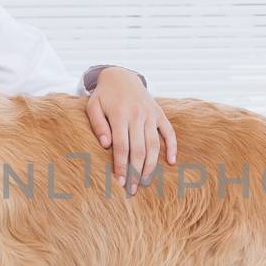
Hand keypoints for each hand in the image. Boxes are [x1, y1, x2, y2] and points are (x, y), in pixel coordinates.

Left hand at [85, 68, 176, 194]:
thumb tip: (106, 145)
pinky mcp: (160, 114)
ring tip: (146, 181)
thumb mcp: (93, 106)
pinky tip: (171, 162)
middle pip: (139, 150)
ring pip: (154, 145)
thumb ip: (98, 125)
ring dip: (151, 165)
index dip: (121, 166)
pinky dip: (172, 147)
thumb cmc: (104, 96)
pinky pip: (169, 132)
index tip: (120, 182)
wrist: (121, 76)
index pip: (121, 147)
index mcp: (120, 114)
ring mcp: (151, 115)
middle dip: (136, 172)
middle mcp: (137, 115)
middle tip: (133, 189)